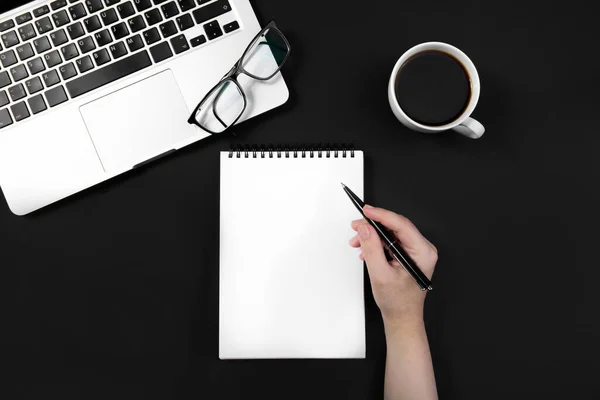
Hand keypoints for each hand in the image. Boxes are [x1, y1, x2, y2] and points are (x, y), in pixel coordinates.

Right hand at [350, 205, 437, 331]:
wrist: (402, 317)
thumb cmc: (398, 302)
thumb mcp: (381, 275)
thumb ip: (372, 249)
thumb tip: (365, 229)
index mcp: (423, 252)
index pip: (401, 225)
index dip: (381, 215)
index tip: (366, 211)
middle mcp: (422, 249)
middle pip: (395, 226)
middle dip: (373, 226)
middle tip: (356, 226)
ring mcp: (416, 251)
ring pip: (391, 233)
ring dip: (372, 236)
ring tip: (357, 242)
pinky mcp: (408, 254)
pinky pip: (390, 241)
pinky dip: (376, 243)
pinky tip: (365, 250)